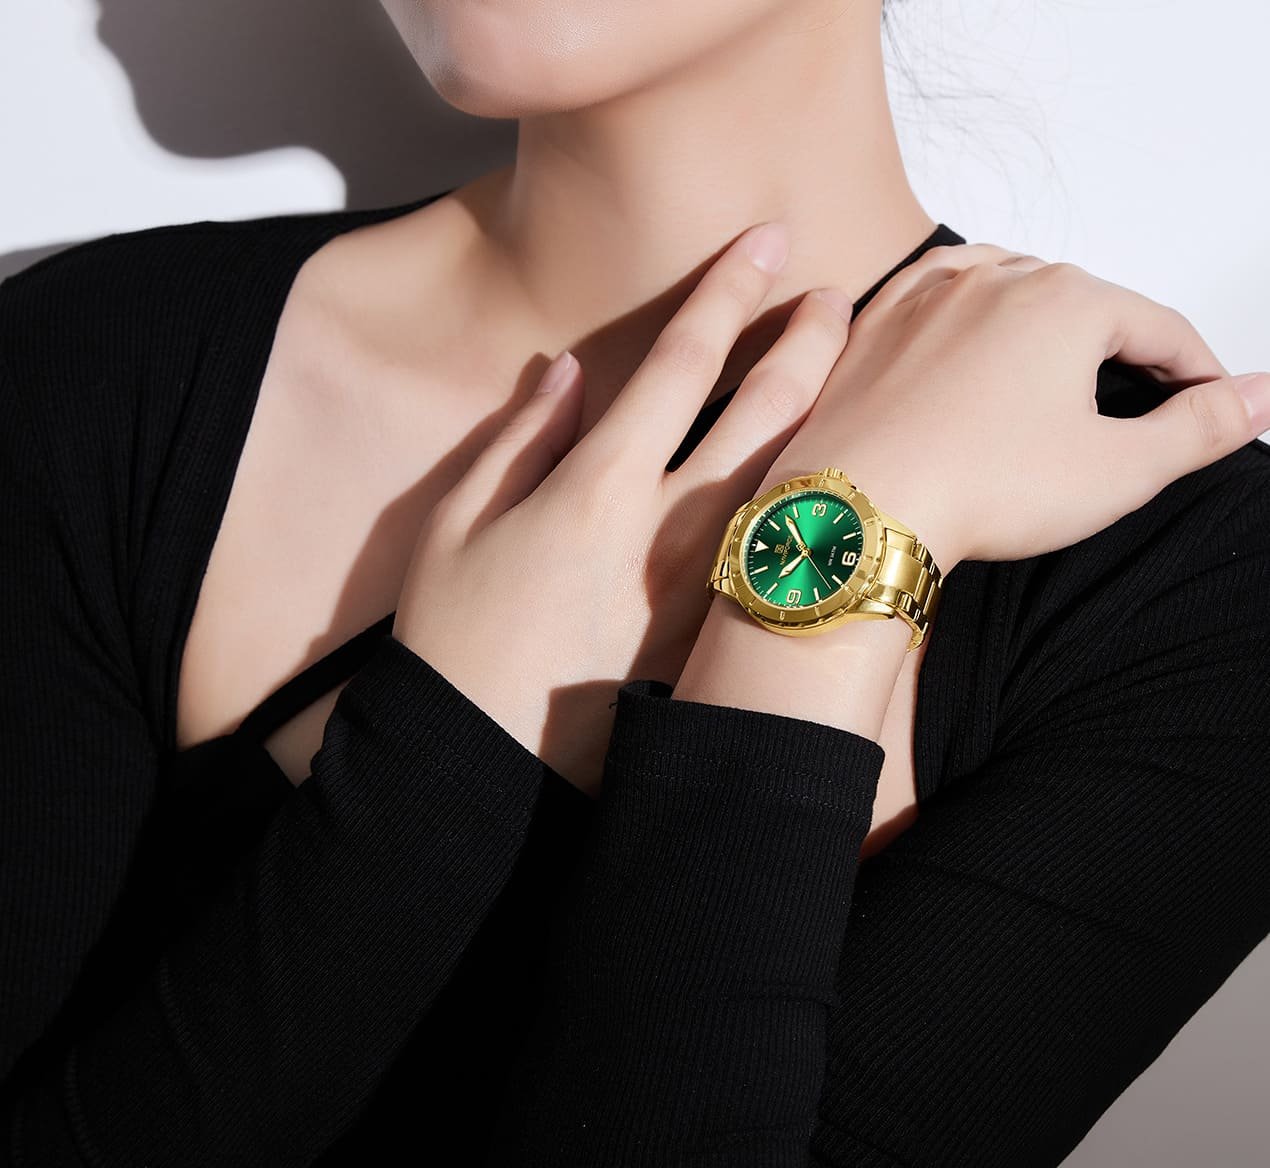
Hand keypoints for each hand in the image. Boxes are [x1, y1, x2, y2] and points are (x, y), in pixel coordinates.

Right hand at [393, 220, 857, 794]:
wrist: (484, 766)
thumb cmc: (455, 642)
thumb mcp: (457, 526)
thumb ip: (520, 439)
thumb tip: (568, 373)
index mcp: (600, 486)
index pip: (682, 363)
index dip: (727, 291)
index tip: (765, 241)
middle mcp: (670, 528)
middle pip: (763, 412)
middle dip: (807, 341)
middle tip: (836, 294)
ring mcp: (708, 588)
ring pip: (792, 480)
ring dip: (828, 412)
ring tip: (853, 368)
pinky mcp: (719, 639)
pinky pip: (783, 557)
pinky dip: (815, 505)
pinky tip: (835, 479)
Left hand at [758, 243, 1269, 572]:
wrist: (856, 508)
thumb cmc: (977, 488)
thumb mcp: (1117, 469)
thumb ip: (1200, 427)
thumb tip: (1260, 396)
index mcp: (1067, 300)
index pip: (1159, 328)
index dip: (1195, 371)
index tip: (1208, 402)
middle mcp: (995, 277)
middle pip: (1085, 303)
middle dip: (1119, 345)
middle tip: (1137, 395)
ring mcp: (926, 295)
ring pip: (1007, 288)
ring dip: (1042, 319)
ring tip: (1059, 363)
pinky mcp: (874, 323)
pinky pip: (933, 295)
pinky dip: (964, 307)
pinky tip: (970, 327)